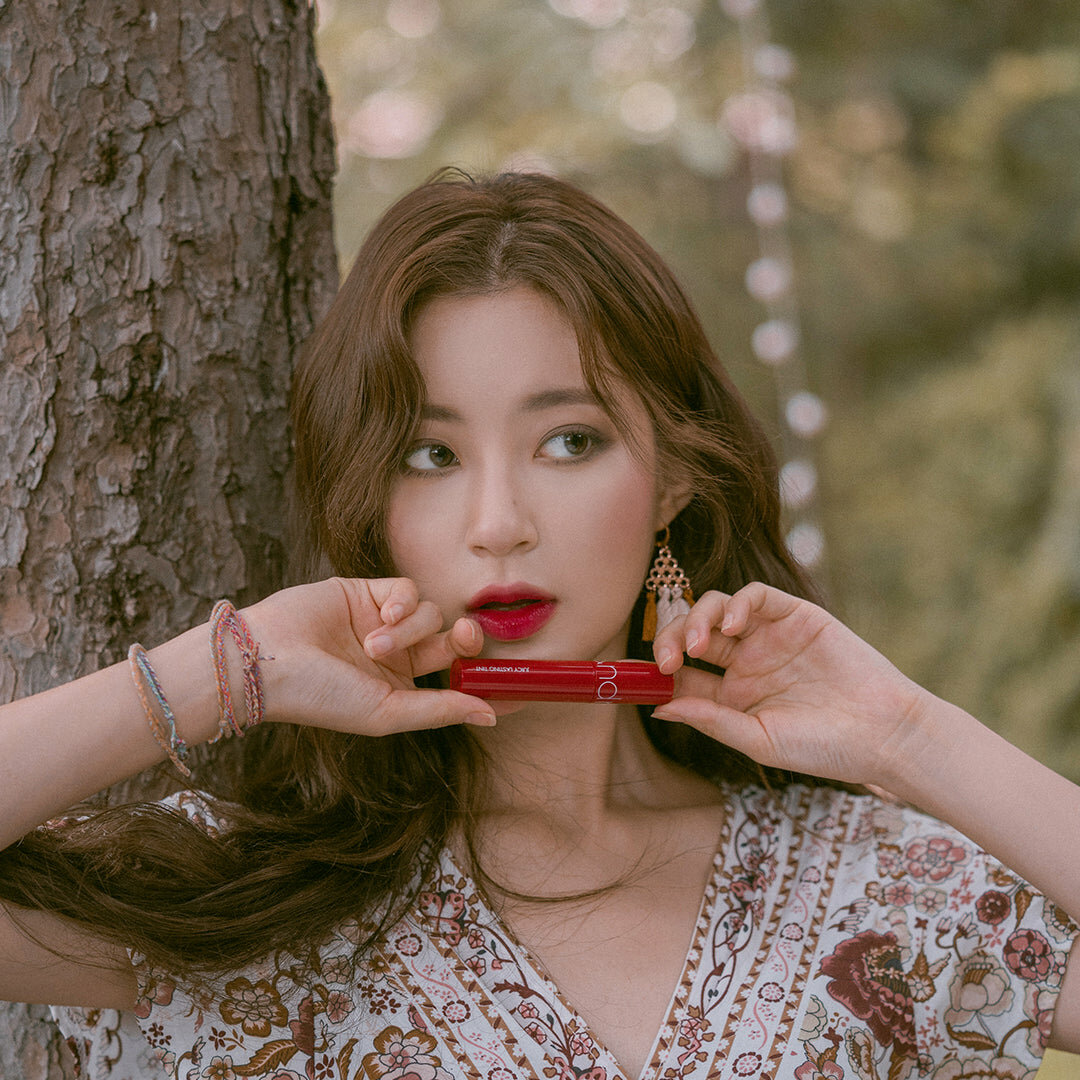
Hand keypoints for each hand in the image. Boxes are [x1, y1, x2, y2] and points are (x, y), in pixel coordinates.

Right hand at [241, 577, 494, 734]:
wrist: (268, 660)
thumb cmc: (323, 697)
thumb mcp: (387, 712)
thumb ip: (441, 710)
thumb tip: (492, 717)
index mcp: (402, 688)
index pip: (457, 680)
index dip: (486, 677)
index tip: (520, 684)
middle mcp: (398, 655)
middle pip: (453, 639)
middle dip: (466, 639)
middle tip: (466, 638)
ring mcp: (383, 621)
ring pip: (431, 612)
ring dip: (411, 628)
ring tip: (374, 644)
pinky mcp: (368, 591)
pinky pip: (407, 588)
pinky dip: (402, 601)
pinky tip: (382, 616)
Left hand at [650, 582, 935, 786]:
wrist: (884, 734)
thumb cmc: (824, 748)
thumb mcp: (759, 740)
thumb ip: (712, 720)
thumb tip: (659, 707)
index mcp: (730, 694)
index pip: (681, 673)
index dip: (657, 671)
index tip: (640, 679)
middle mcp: (743, 661)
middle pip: (690, 634)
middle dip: (670, 640)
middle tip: (667, 659)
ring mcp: (768, 636)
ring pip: (715, 608)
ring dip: (697, 619)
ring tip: (698, 645)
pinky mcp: (795, 615)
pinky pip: (757, 596)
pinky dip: (738, 602)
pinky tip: (733, 624)